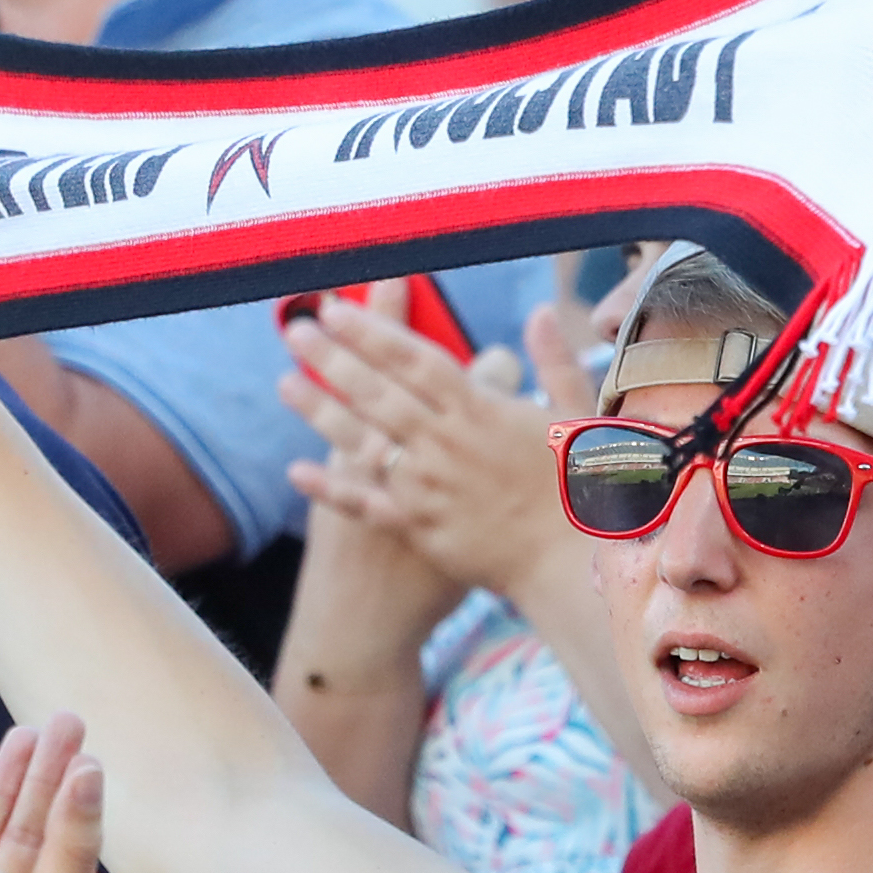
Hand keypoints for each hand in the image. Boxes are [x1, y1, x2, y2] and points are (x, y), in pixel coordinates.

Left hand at [277, 285, 586, 598]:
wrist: (576, 564)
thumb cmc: (587, 488)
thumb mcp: (578, 415)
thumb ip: (554, 361)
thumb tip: (540, 312)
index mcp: (482, 411)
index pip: (416, 359)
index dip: (373, 332)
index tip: (337, 308)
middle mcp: (446, 444)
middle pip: (378, 393)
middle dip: (333, 359)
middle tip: (295, 330)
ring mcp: (428, 487)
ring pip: (363, 442)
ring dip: (321, 411)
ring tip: (284, 383)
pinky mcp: (420, 529)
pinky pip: (367, 505)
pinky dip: (331, 488)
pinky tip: (296, 470)